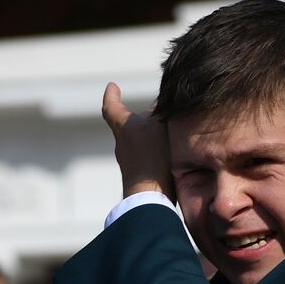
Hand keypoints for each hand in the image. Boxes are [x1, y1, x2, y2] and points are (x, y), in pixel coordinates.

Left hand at [102, 82, 172, 199]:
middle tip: (157, 109)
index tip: (112, 87)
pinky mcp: (138, 177)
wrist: (150, 197)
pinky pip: (146, 158)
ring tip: (170, 131)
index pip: (111, 107)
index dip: (111, 96)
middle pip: (128, 125)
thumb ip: (165, 110)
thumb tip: (168, 99)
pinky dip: (155, 152)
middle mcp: (122, 144)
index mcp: (123, 127)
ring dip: (150, 135)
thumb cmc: (155, 157)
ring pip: (138, 142)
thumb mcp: (164, 124)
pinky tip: (173, 153)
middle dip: (141, 116)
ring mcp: (129, 162)